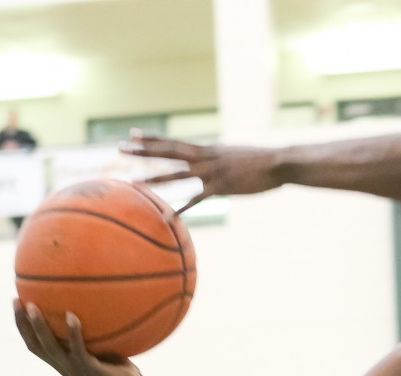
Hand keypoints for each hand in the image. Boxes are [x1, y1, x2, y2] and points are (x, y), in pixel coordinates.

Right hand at [14, 299, 149, 375]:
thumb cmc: (120, 369)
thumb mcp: (102, 347)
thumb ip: (93, 333)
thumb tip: (93, 302)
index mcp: (62, 363)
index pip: (34, 345)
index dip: (22, 327)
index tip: (16, 304)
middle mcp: (63, 367)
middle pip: (34, 345)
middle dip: (22, 323)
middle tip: (16, 301)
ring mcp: (74, 370)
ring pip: (50, 347)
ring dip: (39, 326)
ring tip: (33, 306)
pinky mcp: (89, 370)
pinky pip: (78, 349)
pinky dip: (73, 332)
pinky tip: (71, 316)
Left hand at [120, 130, 281, 213]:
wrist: (279, 163)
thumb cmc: (262, 161)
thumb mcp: (237, 155)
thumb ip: (222, 158)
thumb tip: (217, 159)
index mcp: (209, 149)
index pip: (175, 142)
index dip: (154, 138)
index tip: (134, 133)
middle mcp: (206, 157)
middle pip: (168, 152)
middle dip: (143, 151)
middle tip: (120, 148)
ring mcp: (212, 172)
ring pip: (176, 174)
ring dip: (153, 178)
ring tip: (132, 182)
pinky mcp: (221, 187)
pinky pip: (196, 199)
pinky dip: (180, 208)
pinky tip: (166, 216)